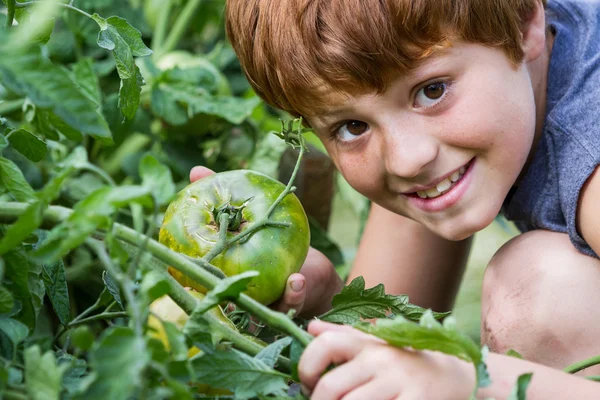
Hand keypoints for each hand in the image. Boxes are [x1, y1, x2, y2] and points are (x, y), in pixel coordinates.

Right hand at [189, 166, 342, 317]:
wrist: (308, 270)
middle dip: (219, 299)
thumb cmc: (269, 241)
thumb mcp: (247, 216)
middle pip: (225, 303)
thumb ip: (221, 196)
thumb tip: (195, 170)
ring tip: (265, 285)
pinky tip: (296, 279)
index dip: (188, 280)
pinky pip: (290, 303)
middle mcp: (240, 298)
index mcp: (224, 278)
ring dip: (259, 300)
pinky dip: (293, 293)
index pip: (201, 281)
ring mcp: (264, 305)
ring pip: (258, 312)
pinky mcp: (290, 305)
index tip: (179, 273)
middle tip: (218, 292)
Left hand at [299, 321, 474, 399]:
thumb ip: (344, 336)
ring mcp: (399, 383)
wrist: (457, 376)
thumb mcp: (378, 342)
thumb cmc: (407, 360)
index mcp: (368, 343)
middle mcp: (381, 360)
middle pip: (331, 387)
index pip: (326, 344)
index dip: (307, 365)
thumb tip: (311, 327)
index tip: (307, 382)